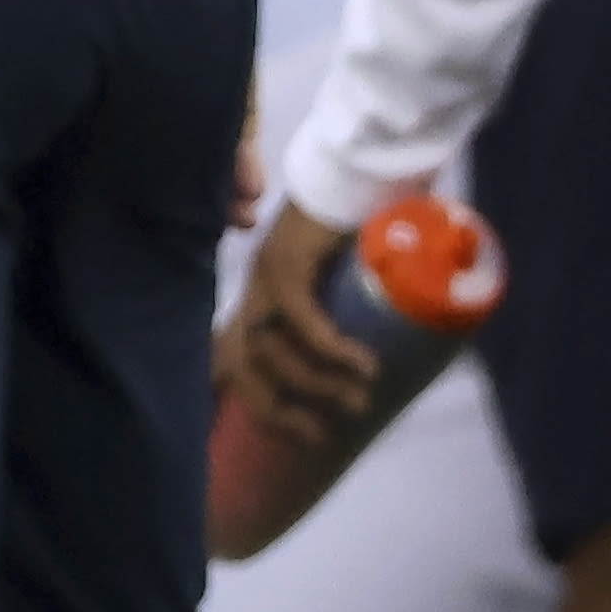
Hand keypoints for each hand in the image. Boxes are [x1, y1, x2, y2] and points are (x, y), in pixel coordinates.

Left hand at [229, 200, 386, 441]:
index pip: (227, 361)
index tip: (286, 437)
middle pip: (238, 367)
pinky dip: (329, 348)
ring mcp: (263, 278)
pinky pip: (299, 318)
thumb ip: (349, 325)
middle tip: (321, 435)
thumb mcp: (348, 293)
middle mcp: (252, 293)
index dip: (246, 404)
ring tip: (360, 398)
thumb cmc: (361, 235)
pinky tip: (361, 364)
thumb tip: (383, 375)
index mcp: (259, 302)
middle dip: (275, 411)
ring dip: (316, 383)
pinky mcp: (285, 263)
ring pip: (270, 350)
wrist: (360, 174)